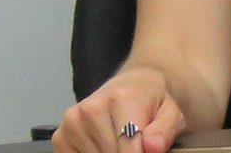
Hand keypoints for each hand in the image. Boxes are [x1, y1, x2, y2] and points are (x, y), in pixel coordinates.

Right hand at [52, 66, 185, 152]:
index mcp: (122, 99)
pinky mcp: (60, 135)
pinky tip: (104, 145)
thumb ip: (165, 130)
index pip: (128, 147)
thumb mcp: (170, 112)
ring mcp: (72, 122)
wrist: (132, 85)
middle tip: (137, 145)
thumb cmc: (153, 102)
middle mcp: (91, 108)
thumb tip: (153, 148)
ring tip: (123, 142)